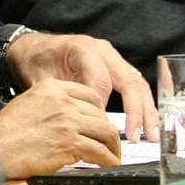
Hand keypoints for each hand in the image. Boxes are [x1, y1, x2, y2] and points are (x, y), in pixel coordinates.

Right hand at [0, 77, 125, 177]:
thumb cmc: (5, 132)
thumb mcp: (28, 102)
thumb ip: (51, 103)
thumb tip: (71, 116)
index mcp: (52, 88)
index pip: (90, 95)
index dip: (99, 111)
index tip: (100, 122)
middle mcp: (63, 101)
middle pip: (101, 114)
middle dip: (108, 131)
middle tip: (109, 142)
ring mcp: (69, 122)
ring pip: (105, 132)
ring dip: (112, 146)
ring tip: (112, 155)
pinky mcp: (71, 143)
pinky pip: (100, 151)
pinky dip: (108, 159)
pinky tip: (107, 163)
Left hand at [7, 31, 157, 142]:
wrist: (32, 47)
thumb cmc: (34, 61)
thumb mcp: (40, 78)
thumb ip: (59, 97)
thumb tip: (76, 124)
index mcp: (82, 49)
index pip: (101, 81)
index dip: (102, 106)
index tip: (100, 128)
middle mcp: (103, 50)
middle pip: (129, 81)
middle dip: (136, 111)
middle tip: (137, 137)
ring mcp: (113, 57)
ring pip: (137, 83)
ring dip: (146, 110)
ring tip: (151, 135)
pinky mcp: (117, 66)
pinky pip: (135, 84)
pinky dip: (143, 104)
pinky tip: (149, 122)